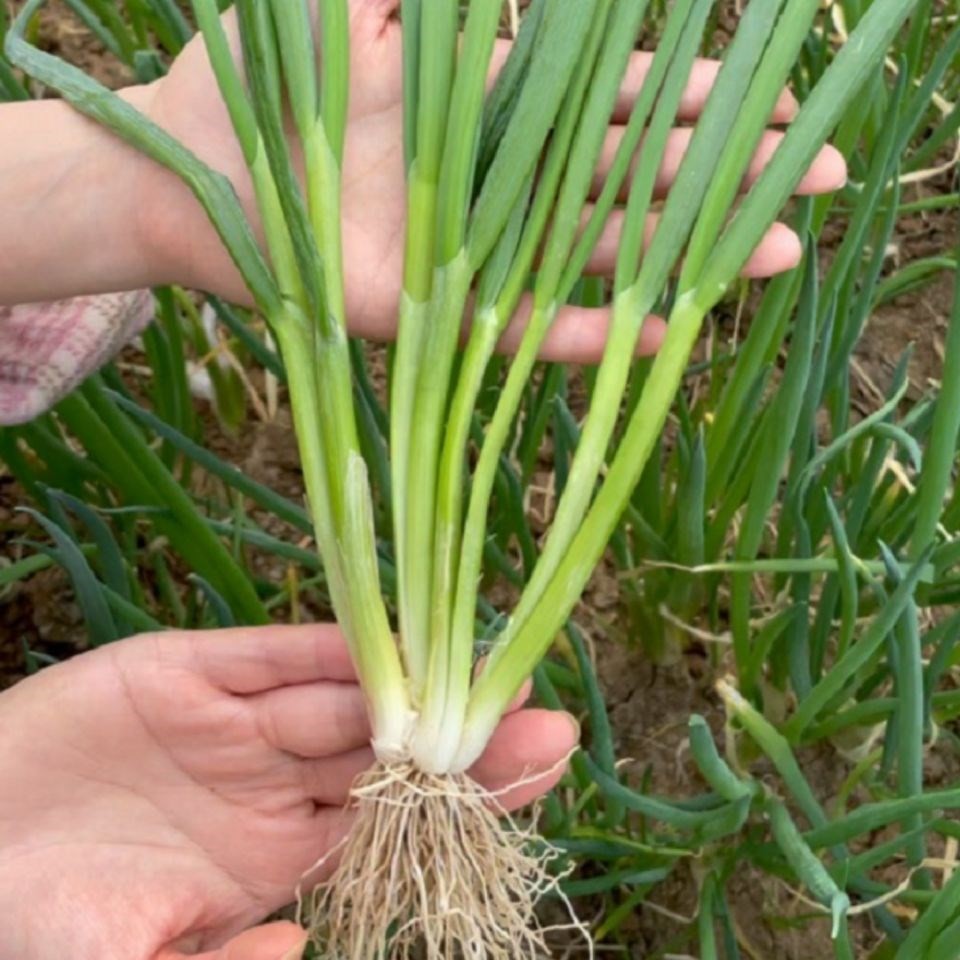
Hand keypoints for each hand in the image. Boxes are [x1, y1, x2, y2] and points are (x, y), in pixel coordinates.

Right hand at [0, 624, 576, 959]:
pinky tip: (391, 637)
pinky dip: (331, 645)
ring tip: (493, 675)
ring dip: (415, 685)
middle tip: (550, 724)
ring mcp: (235, 722)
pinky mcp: (189, 671)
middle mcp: (272, 782)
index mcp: (274, 856)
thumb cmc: (35, 924)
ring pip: (343, 697)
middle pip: (389, 754)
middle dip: (468, 741)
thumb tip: (301, 946)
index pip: (393, 825)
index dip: (464, 802)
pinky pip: (274, 654)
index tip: (536, 778)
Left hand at [135, 0, 846, 362]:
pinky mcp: (441, 313)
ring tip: (777, 257)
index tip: (786, 105)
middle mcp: (503, 182)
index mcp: (498, 106)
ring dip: (686, 257)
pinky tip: (666, 333)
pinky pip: (529, 327)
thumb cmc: (271, 72)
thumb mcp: (364, 3)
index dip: (705, 102)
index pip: (623, 104)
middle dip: (727, 177)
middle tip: (825, 184)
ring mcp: (478, 251)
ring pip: (602, 254)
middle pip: (635, 178)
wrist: (199, 164)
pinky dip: (593, 331)